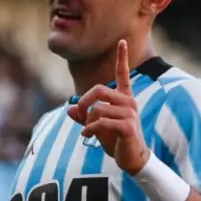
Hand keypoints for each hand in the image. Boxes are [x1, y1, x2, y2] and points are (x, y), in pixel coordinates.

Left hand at [67, 40, 149, 174]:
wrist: (132, 159)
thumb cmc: (117, 140)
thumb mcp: (97, 126)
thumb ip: (84, 117)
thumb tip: (69, 109)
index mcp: (124, 98)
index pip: (123, 74)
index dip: (122, 57)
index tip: (121, 41)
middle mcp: (129, 102)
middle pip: (99, 90)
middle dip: (84, 101)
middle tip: (79, 114)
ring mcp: (130, 113)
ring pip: (98, 108)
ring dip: (87, 121)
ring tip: (87, 131)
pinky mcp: (128, 126)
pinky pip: (101, 122)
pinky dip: (89, 129)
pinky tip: (86, 135)